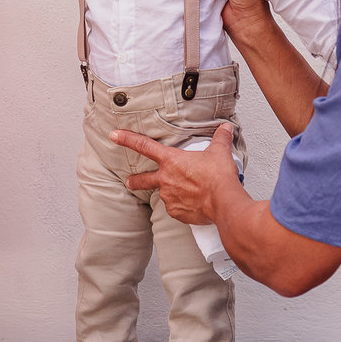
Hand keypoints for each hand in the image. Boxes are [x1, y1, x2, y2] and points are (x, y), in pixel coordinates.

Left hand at [110, 122, 240, 224]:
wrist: (224, 202)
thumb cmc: (218, 177)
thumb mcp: (220, 152)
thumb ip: (221, 139)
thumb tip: (226, 128)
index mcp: (172, 161)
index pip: (144, 146)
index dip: (127, 139)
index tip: (114, 135)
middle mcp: (166, 180)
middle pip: (143, 180)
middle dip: (134, 181)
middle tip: (129, 182)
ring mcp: (169, 198)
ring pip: (165, 195)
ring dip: (172, 194)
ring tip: (188, 194)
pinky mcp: (176, 213)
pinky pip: (176, 209)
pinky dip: (183, 206)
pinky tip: (194, 204)